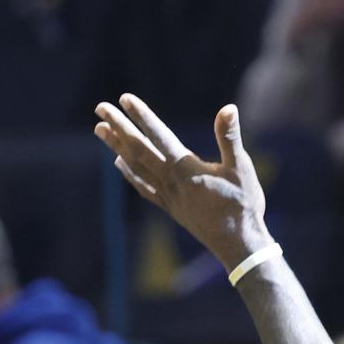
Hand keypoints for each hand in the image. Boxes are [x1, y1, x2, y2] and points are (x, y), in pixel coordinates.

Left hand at [95, 97, 269, 269]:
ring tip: (100, 129)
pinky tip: (119, 163)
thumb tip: (229, 108)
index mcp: (186, 168)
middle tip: (100, 107)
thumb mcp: (242, 168)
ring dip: (116, 146)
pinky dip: (129, 173)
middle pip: (138, 149)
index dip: (141, 116)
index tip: (124, 99)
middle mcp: (170, 180)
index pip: (158, 136)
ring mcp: (168, 195)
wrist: (238, 244)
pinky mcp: (171, 207)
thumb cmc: (243, 205)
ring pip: (135, 166)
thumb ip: (230, 138)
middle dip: (119, 127)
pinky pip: (143, 187)